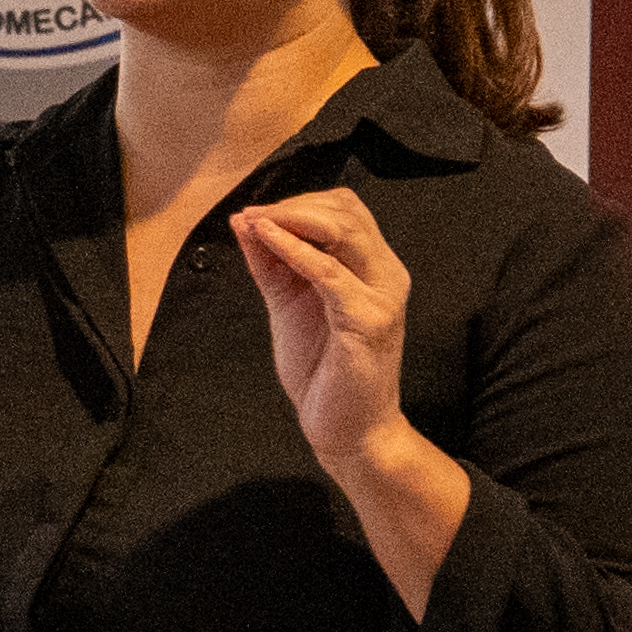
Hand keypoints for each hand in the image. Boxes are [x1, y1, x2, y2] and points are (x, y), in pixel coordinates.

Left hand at [234, 188, 470, 614]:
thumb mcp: (287, 304)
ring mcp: (382, 296)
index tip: (257, 210)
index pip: (344, 208)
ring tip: (255, 221)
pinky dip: (295, 251)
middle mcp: (386, 273)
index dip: (300, 201)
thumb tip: (245, 219)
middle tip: (254, 213)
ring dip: (293, 219)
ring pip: (344, 230)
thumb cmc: (323, 370)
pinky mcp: (369, 320)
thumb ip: (270, 263)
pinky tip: (266, 241)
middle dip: (294, 204)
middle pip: (347, 209)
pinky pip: (330, 273)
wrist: (348, 430)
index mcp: (372, 266)